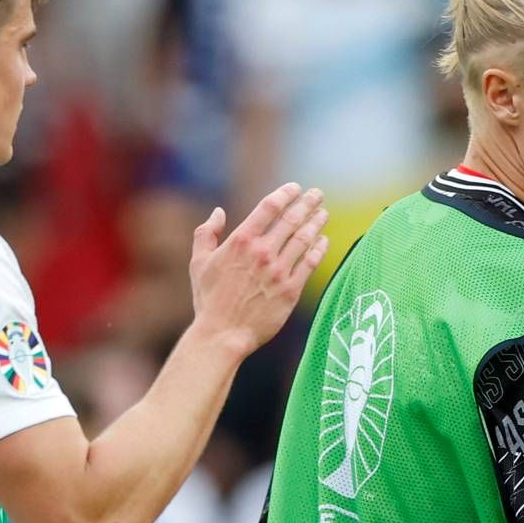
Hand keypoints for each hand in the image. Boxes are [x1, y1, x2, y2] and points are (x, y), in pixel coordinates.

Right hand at [188, 183, 329, 356]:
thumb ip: (206, 233)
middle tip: (318, 194)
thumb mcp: (198, 262)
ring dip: (316, 223)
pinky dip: (319, 249)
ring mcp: (279, 271)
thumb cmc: (208, 300)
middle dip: (307, 203)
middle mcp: (263, 252)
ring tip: (323, 213)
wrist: (222, 334)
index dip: (285, 194)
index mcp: (241, 241)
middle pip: (292, 219)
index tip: (296, 188)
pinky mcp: (291, 290)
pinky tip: (324, 240)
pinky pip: (310, 263)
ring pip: (304, 239)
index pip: (270, 207)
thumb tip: (218, 212)